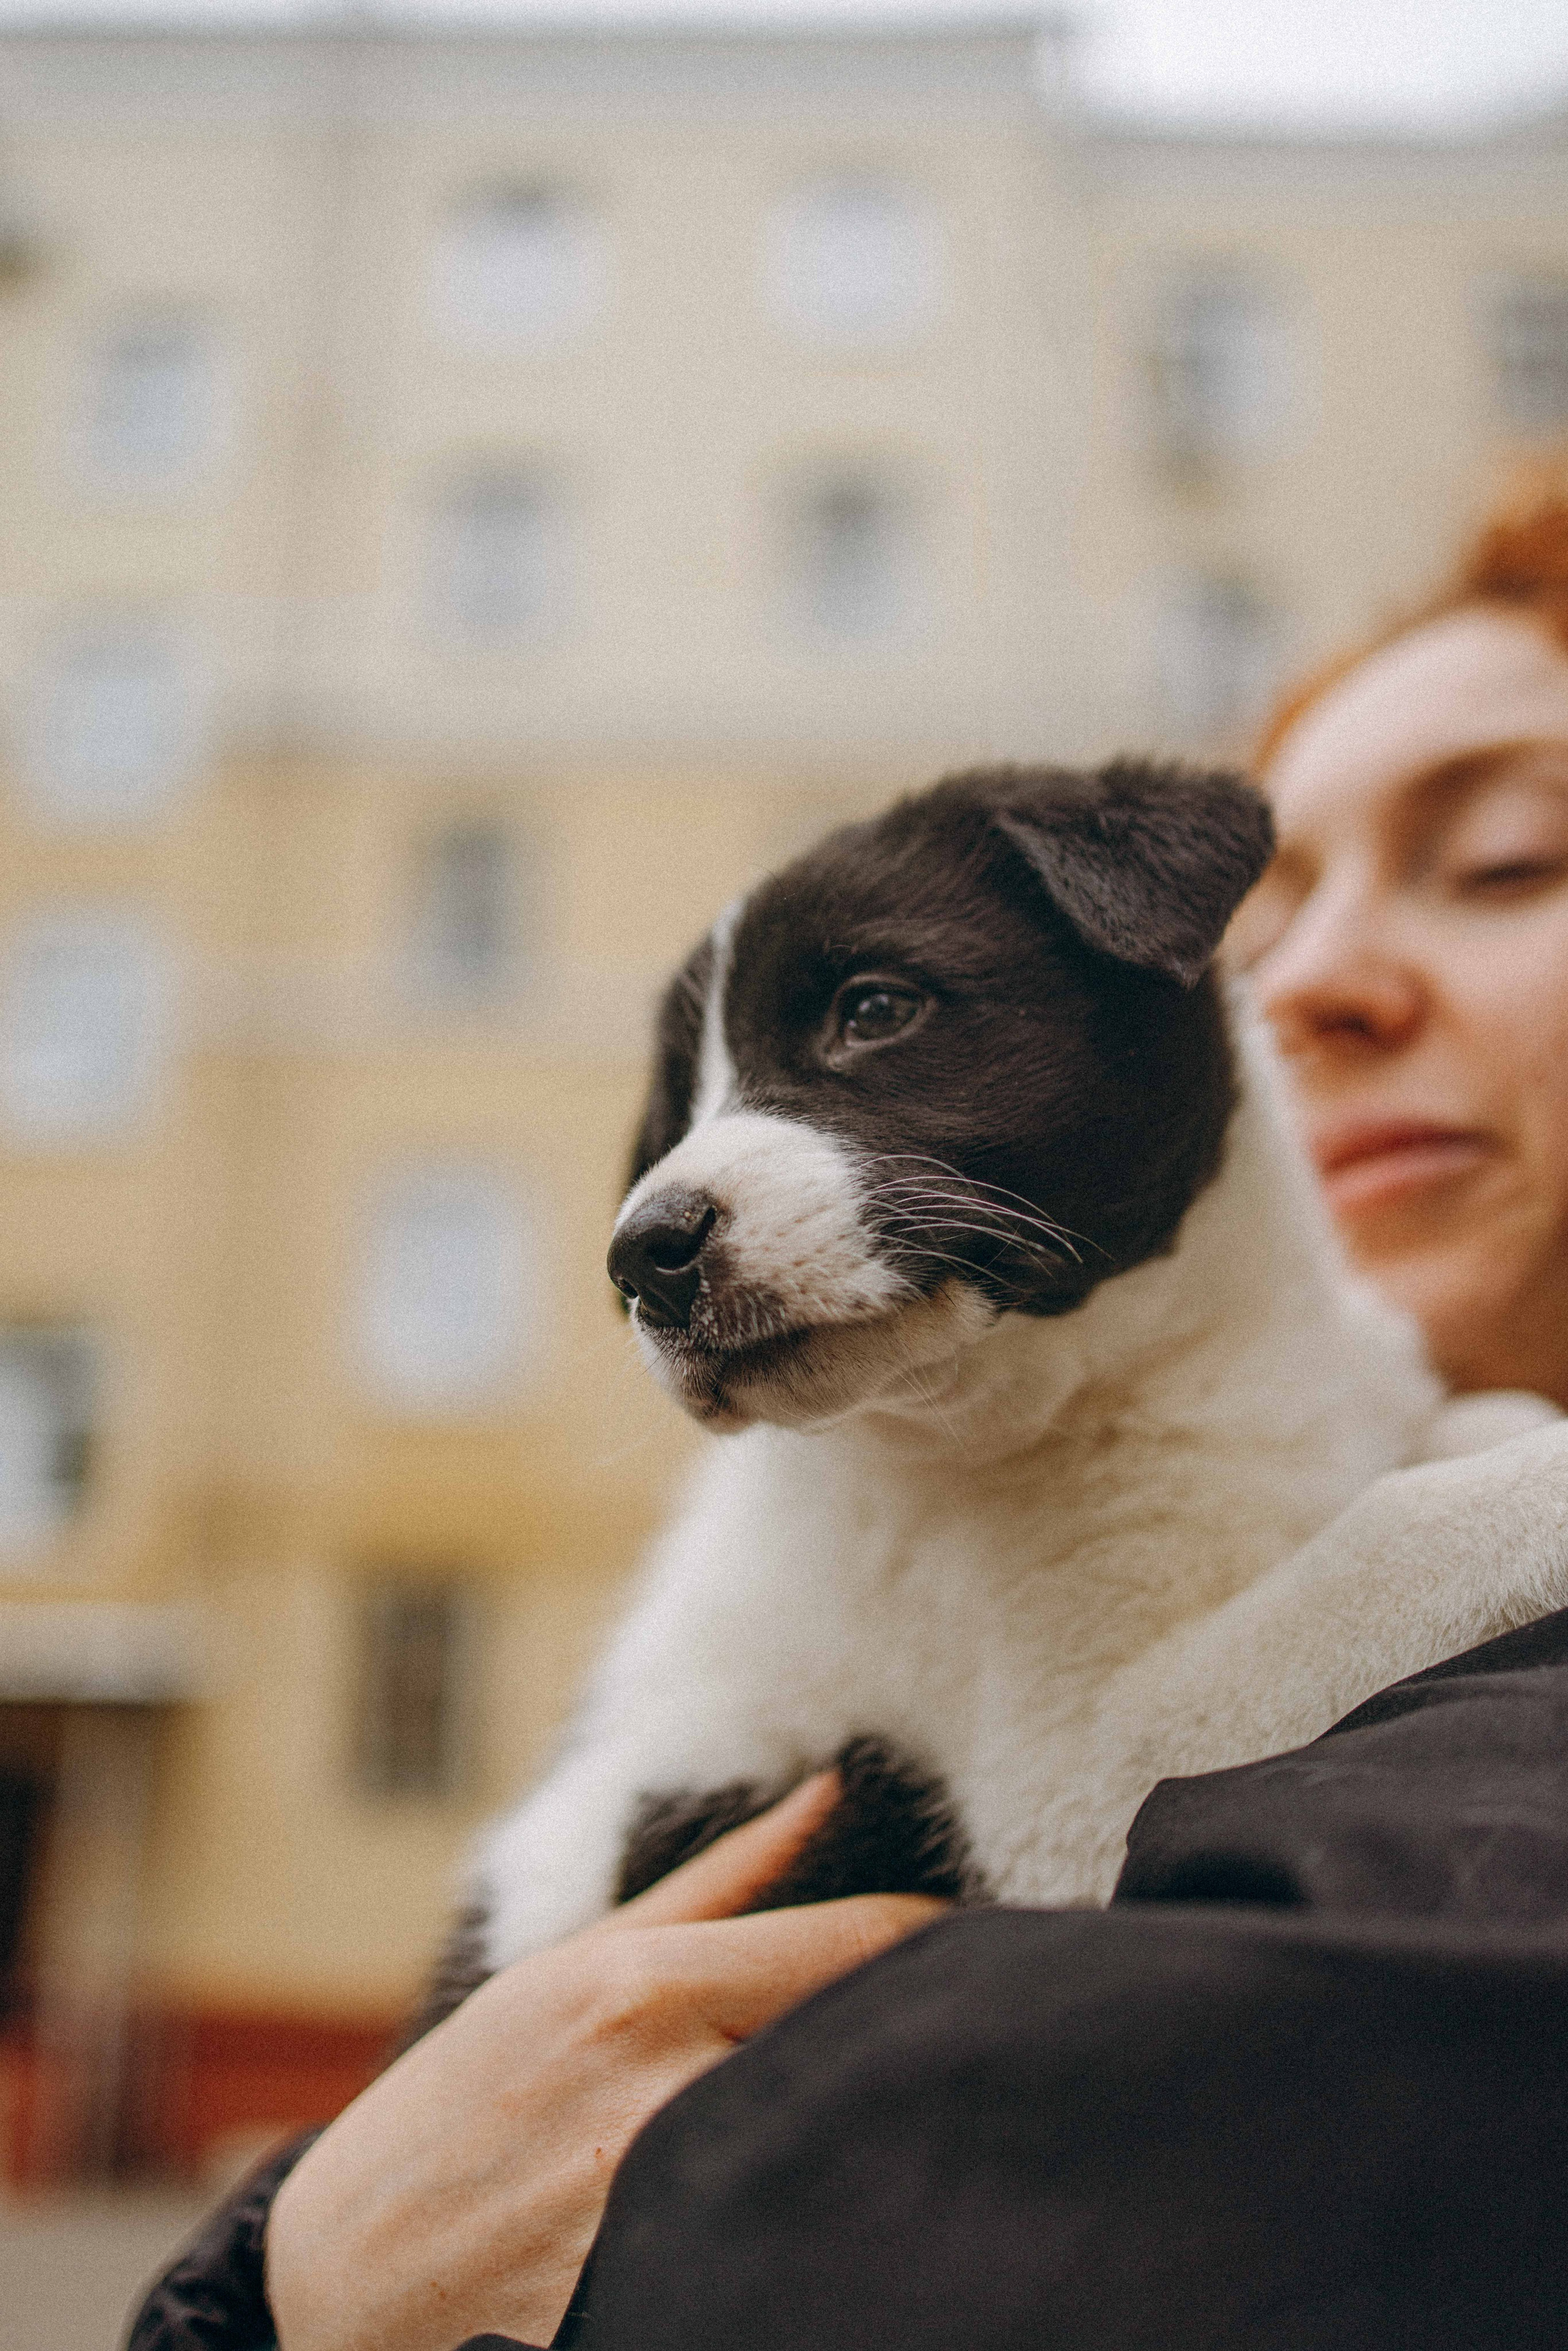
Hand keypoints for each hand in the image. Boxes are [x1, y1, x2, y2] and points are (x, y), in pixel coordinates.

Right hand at [265, 1771, 946, 2350]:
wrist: (337, 2281)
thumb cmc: (466, 2102)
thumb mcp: (571, 1968)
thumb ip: (721, 1882)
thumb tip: (829, 1792)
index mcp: (639, 1987)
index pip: (860, 1946)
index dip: (941, 1942)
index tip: (982, 1946)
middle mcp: (656, 2094)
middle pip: (865, 2047)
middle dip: (922, 2038)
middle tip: (972, 2035)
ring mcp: (652, 2213)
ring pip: (837, 2150)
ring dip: (878, 2130)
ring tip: (903, 2120)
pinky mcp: (646, 2307)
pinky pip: (779, 2254)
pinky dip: (818, 2229)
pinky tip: (823, 2220)